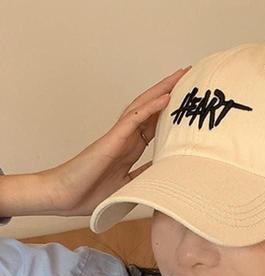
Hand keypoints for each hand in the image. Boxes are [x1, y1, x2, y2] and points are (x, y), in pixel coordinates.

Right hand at [41, 66, 190, 215]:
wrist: (64, 196)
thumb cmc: (89, 192)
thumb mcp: (128, 184)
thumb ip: (144, 174)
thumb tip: (163, 171)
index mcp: (130, 148)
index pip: (154, 124)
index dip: (170, 112)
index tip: (187, 103)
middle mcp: (126, 138)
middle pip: (150, 109)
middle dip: (169, 92)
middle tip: (187, 77)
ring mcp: (119, 136)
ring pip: (143, 106)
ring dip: (162, 90)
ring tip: (180, 76)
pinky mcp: (112, 140)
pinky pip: (133, 118)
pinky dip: (150, 107)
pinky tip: (165, 97)